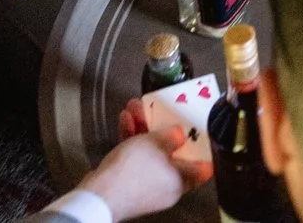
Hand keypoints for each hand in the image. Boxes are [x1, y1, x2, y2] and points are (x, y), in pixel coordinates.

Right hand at [71, 102, 211, 219]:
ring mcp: (146, 184)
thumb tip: (180, 135)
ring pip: (150, 151)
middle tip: (160, 109)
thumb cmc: (134, 171)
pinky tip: (125, 119)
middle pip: (171, 152)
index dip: (202, 147)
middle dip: (163, 127)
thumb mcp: (157, 144)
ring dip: (143, 127)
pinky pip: (135, 157)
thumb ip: (172, 136)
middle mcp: (167, 185)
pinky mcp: (128, 182)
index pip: (201, 166)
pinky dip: (131, 138)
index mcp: (181, 181)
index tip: (200, 130)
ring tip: (135, 107)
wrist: (99, 194)